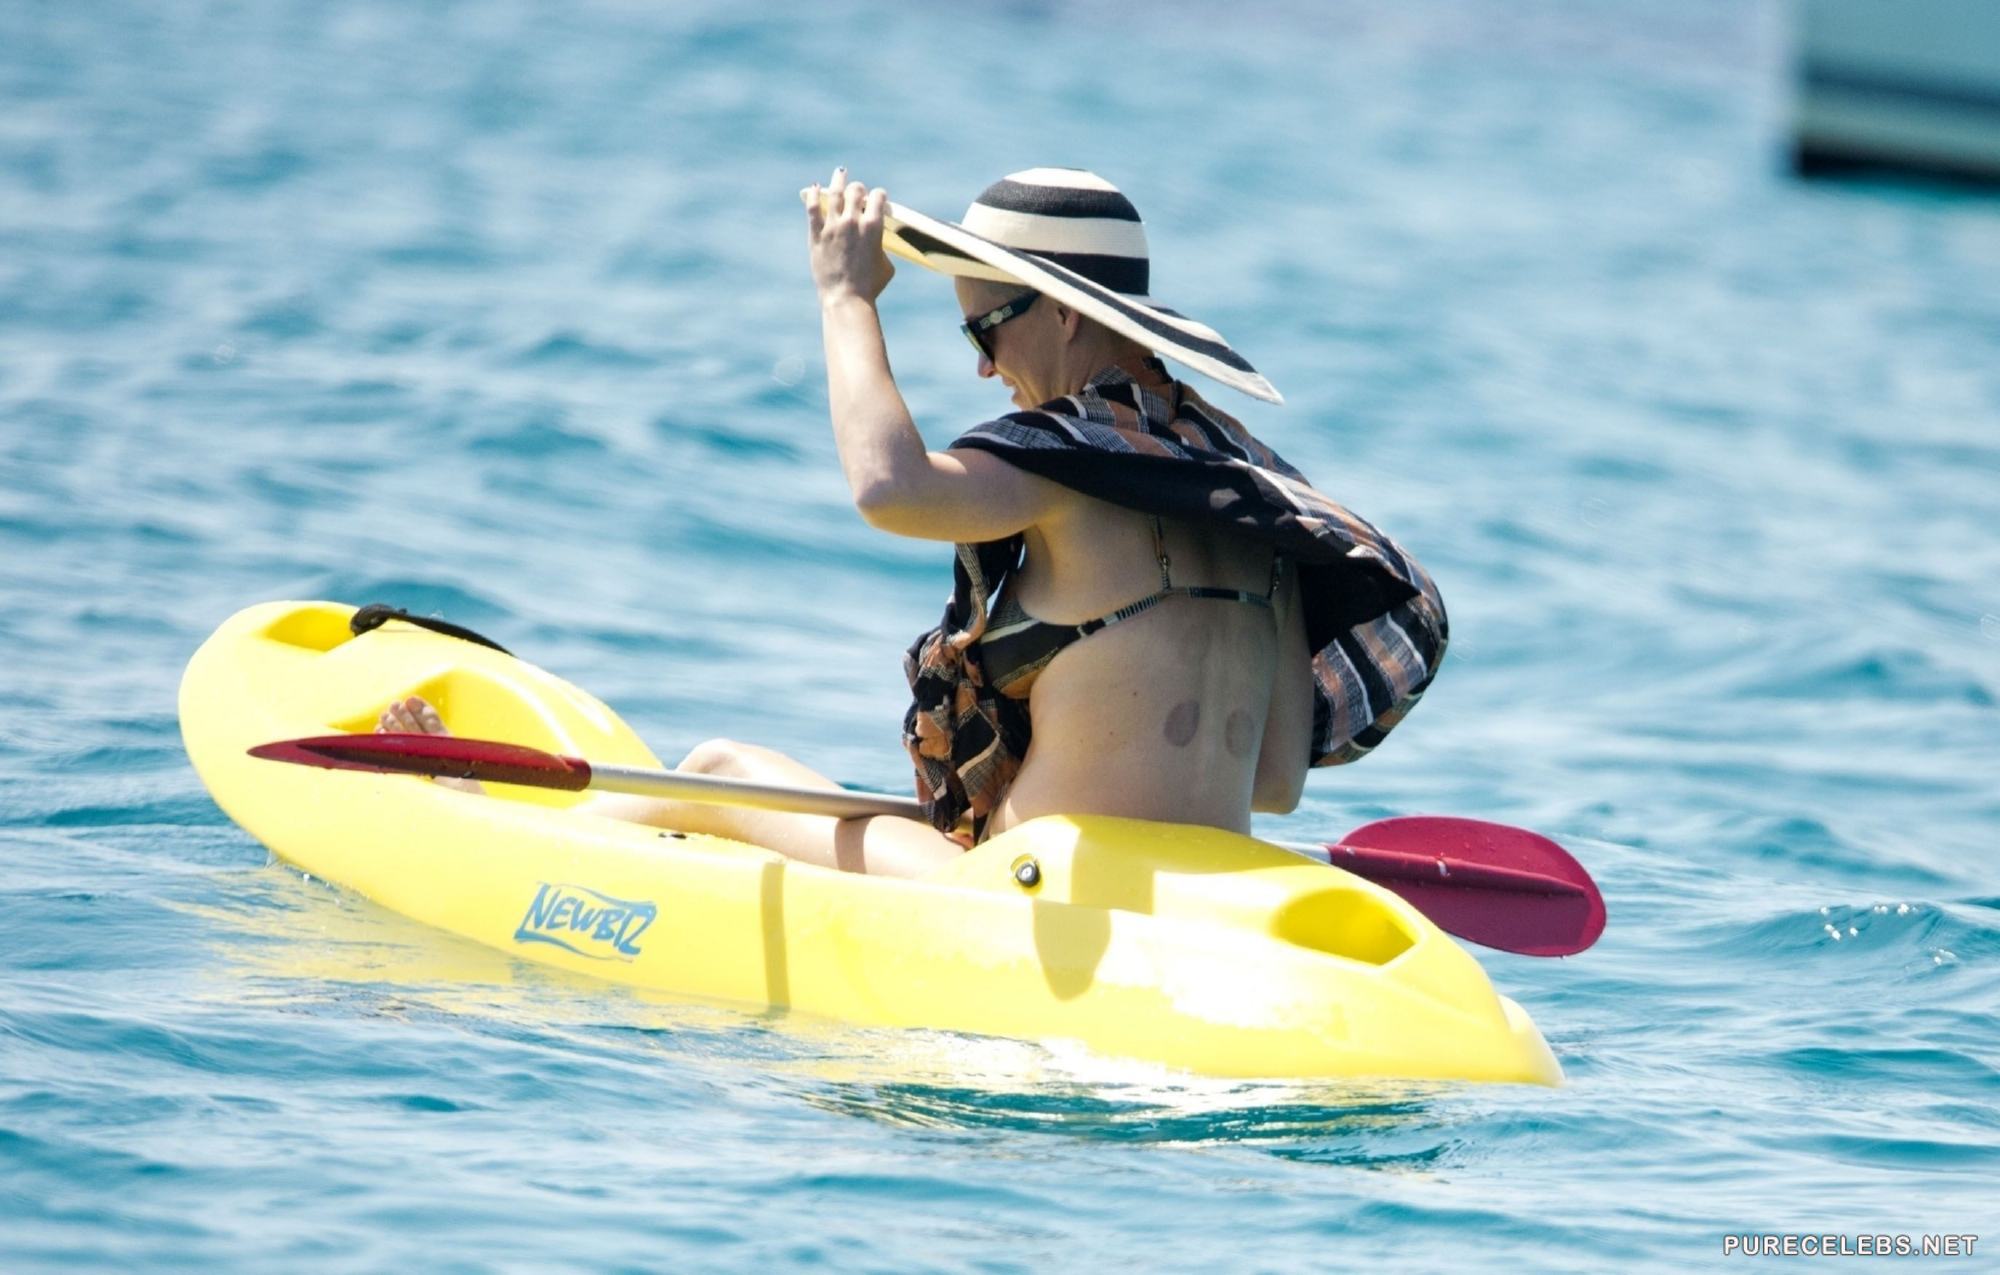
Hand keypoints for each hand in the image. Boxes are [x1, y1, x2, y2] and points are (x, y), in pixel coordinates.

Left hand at [802, 166, 894, 304]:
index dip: (878, 195)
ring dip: (838, 181)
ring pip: (835, 193)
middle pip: (856, 190)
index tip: (876, 198)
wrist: (846, 298)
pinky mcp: (817, 234)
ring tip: (839, 174)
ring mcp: (833, 226)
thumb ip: (882, 247)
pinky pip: (813, 208)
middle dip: (859, 188)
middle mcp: (853, 221)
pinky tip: (814, 187)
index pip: (878, 196)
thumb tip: (877, 242)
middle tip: (857, 191)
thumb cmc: (870, 286)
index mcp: (874, 226)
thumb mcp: (886, 265)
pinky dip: (814, 195)